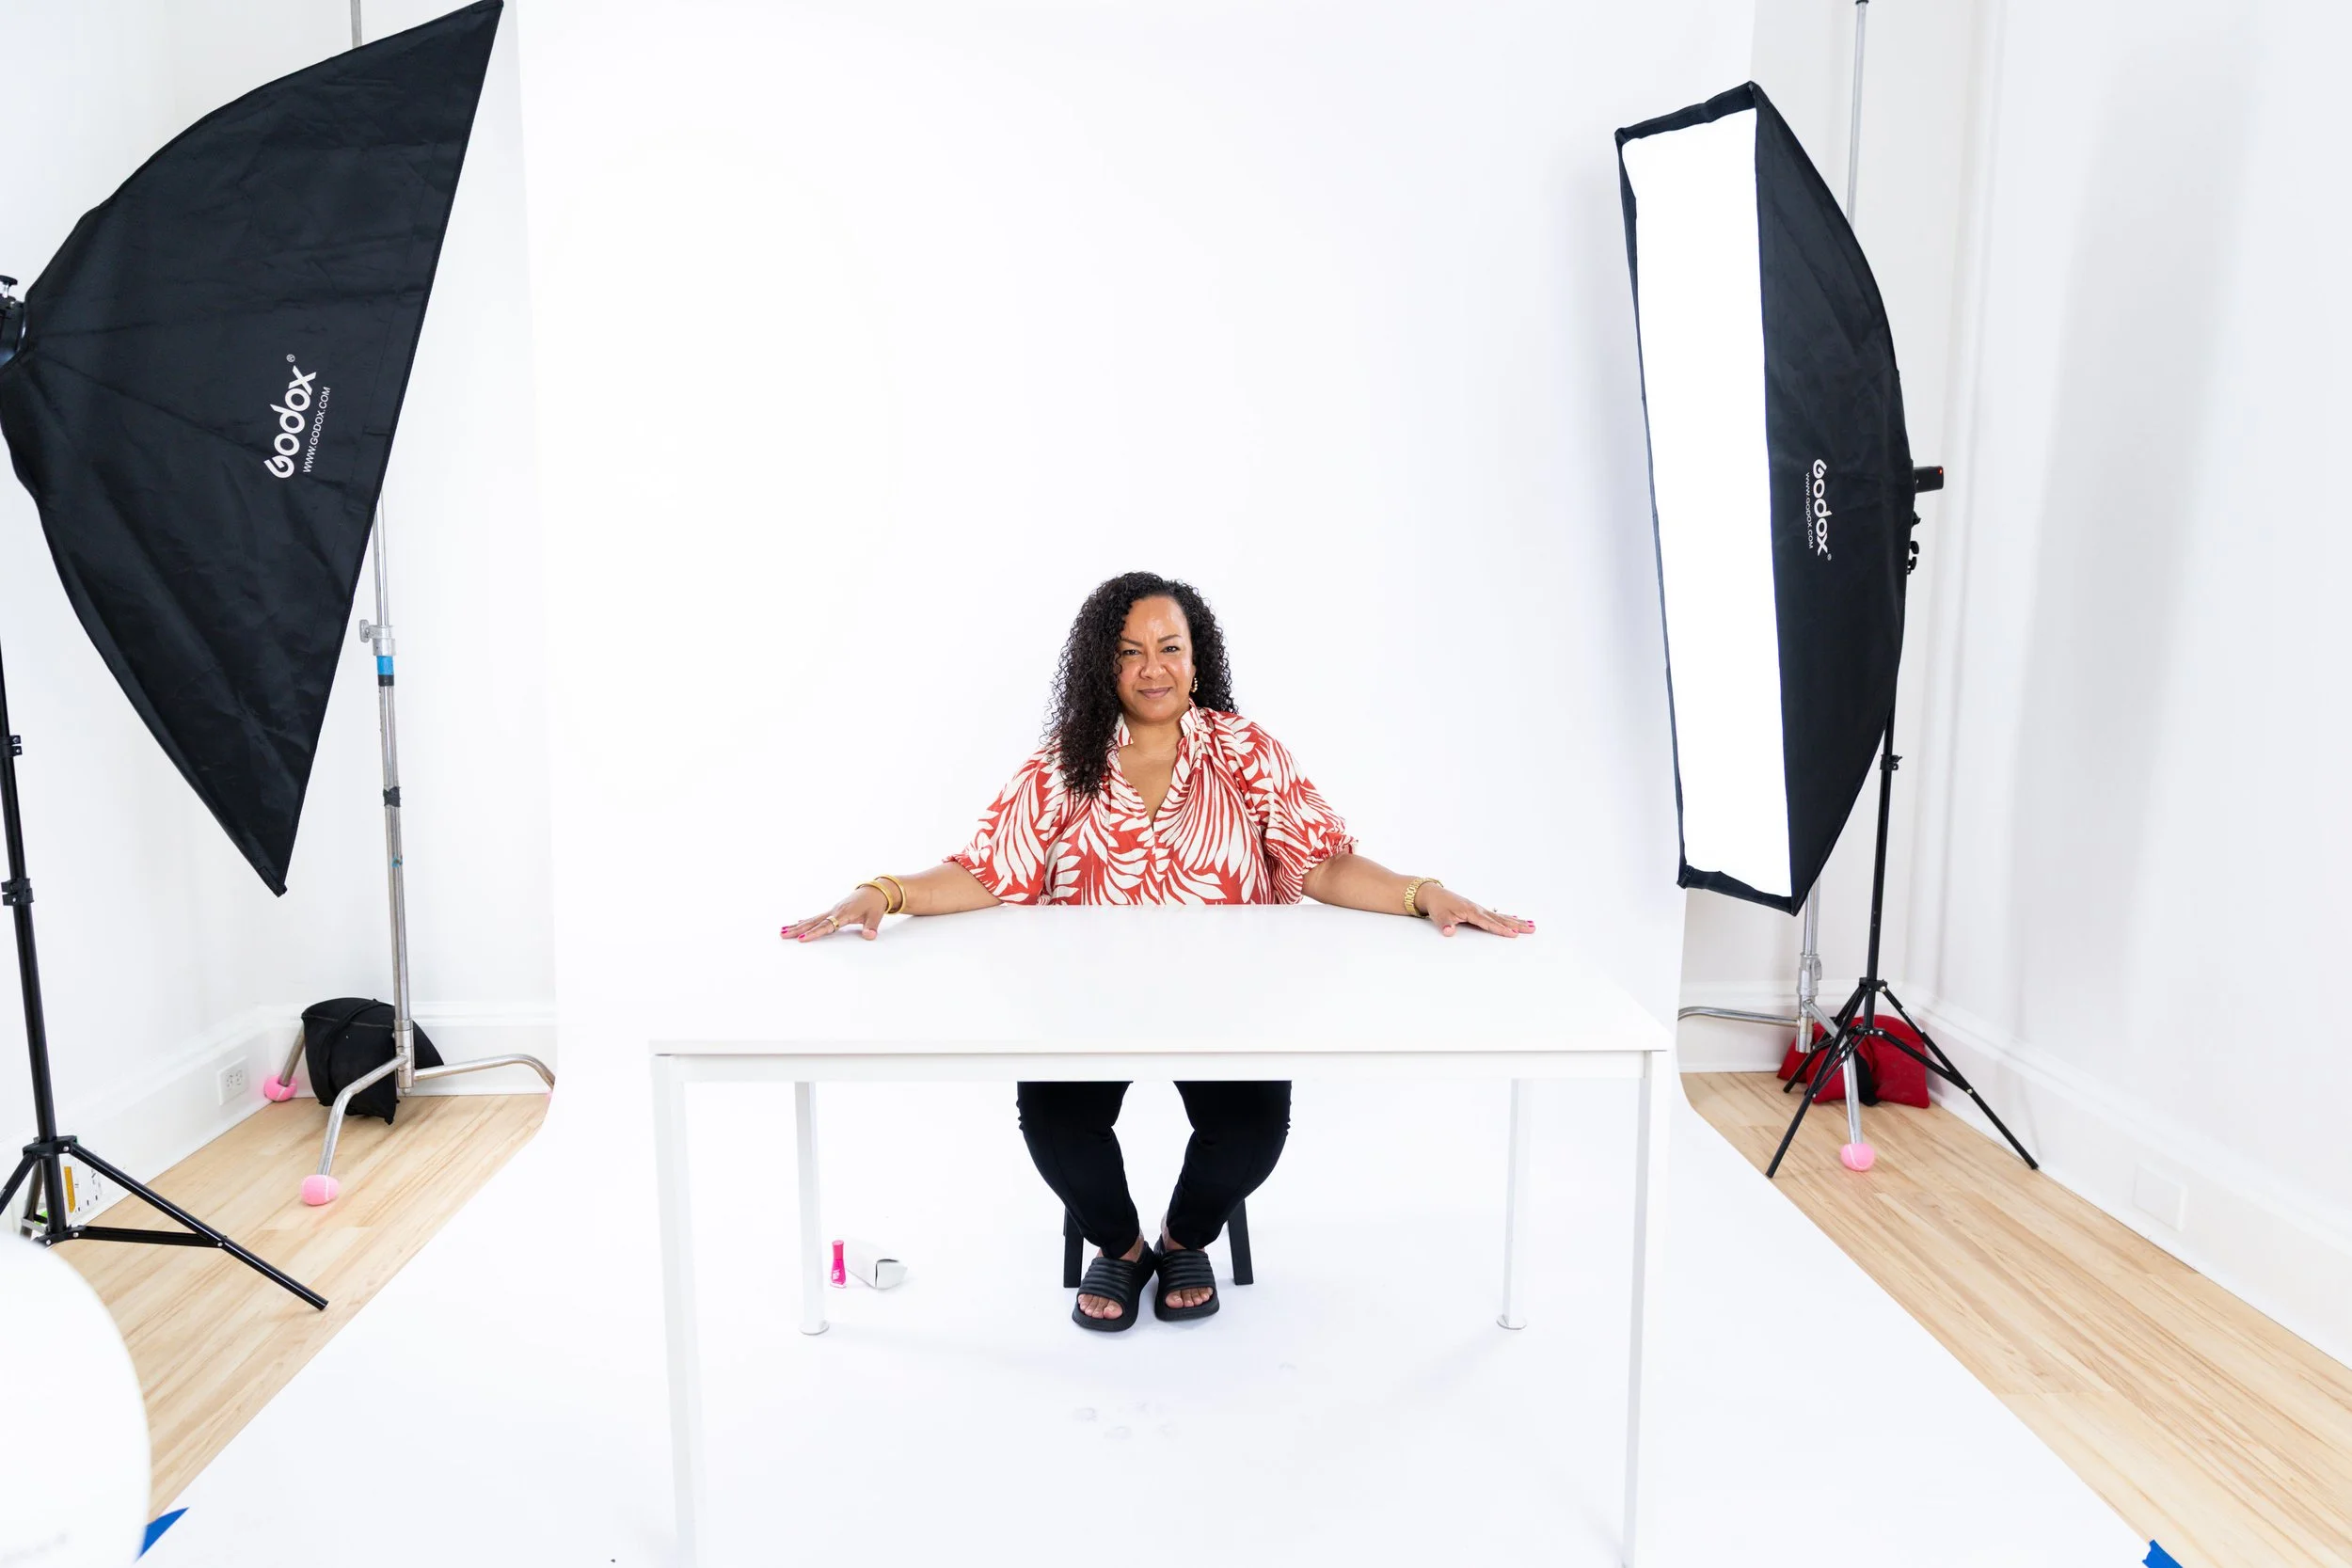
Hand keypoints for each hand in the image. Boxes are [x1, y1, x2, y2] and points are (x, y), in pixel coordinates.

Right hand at [781, 886, 886, 942]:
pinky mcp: (833, 911)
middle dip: (797, 930)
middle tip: (782, 935)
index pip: (827, 925)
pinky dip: (806, 921)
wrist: (875, 891)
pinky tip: (797, 924)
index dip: (814, 933)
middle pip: (813, 922)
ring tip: (782, 931)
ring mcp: (832, 910)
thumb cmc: (874, 904)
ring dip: (797, 926)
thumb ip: (871, 927)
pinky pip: (817, 917)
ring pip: (812, 919)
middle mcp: (835, 911)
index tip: (802, 939)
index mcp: (844, 913)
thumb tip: (869, 936)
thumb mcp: (876, 916)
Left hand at [1417, 886, 1533, 938]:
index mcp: (1471, 911)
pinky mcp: (1479, 910)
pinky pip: (1497, 915)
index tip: (1513, 934)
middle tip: (1532, 929)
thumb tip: (1449, 932)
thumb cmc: (1438, 906)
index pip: (1489, 923)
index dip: (1501, 929)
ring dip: (1517, 921)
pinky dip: (1508, 917)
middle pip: (1501, 919)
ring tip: (1531, 925)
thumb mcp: (1439, 917)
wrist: (1434, 894)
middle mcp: (1479, 909)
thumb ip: (1445, 925)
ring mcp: (1480, 909)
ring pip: (1502, 916)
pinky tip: (1517, 919)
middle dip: (1517, 925)